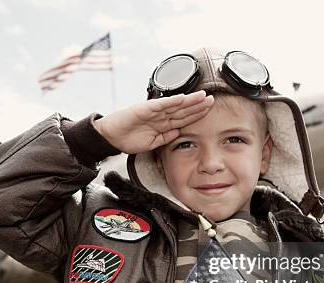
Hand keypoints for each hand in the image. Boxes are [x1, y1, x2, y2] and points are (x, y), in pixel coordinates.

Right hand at [94, 90, 213, 153]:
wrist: (111, 137)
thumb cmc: (128, 139)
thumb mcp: (152, 143)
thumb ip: (166, 138)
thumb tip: (180, 133)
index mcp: (163, 124)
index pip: (184, 118)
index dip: (197, 114)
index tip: (210, 111)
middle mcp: (160, 115)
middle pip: (183, 110)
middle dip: (198, 105)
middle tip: (212, 100)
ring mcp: (154, 111)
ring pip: (176, 105)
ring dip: (189, 101)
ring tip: (203, 96)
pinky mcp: (145, 108)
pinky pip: (161, 104)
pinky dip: (172, 101)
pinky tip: (183, 98)